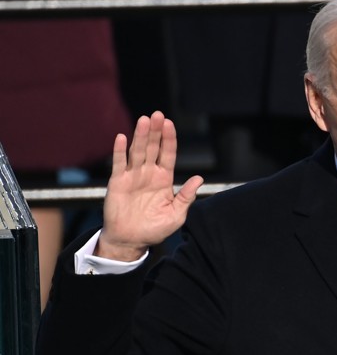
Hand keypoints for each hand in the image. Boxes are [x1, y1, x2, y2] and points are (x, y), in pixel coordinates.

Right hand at [96, 112, 203, 261]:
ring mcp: (133, 176)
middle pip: (153, 148)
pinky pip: (119, 164)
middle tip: (158, 114)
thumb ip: (186, 196)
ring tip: (144, 120)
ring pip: (137, 152)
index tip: (170, 124)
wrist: (131, 240)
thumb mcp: (176, 214)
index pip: (168, 154)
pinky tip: (121, 138)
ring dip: (140, 136)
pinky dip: (119, 151)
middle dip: (156, 131)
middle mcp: (149, 173)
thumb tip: (199, 179)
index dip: (169, 139)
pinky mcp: (118, 182)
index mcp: (164, 179)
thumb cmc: (155, 228)